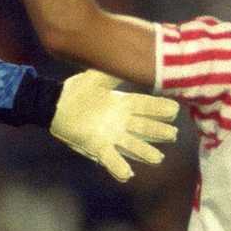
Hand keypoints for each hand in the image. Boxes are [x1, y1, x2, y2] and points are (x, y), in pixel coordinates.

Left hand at [49, 70, 180, 182]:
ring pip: (133, 146)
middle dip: (159, 131)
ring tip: (157, 158)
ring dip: (145, 152)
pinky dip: (119, 168)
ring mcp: (111, 136)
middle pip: (145, 127)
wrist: (56, 105)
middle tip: (173, 134)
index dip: (159, 108)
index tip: (174, 110)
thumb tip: (130, 57)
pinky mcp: (98, 147)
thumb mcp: (97, 77)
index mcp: (123, 103)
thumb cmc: (78, 90)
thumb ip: (114, 70)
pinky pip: (111, 160)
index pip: (145, 105)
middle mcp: (121, 122)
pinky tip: (127, 174)